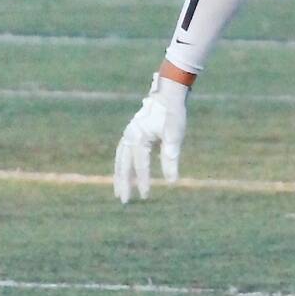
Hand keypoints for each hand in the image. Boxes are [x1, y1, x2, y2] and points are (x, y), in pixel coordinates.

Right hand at [113, 74, 187, 202]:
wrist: (167, 94)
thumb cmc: (173, 114)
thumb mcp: (175, 135)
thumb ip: (171, 157)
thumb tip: (172, 181)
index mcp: (138, 136)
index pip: (140, 164)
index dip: (143, 181)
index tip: (146, 195)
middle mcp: (129, 136)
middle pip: (123, 165)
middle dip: (124, 183)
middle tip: (124, 201)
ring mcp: (128, 134)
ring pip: (120, 160)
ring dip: (119, 176)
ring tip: (119, 192)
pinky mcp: (131, 133)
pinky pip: (122, 153)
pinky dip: (122, 165)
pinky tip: (124, 174)